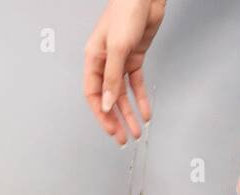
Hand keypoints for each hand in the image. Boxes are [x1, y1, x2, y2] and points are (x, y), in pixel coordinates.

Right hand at [83, 0, 166, 144]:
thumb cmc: (125, 12)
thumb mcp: (117, 48)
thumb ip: (113, 78)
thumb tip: (109, 104)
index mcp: (93, 59)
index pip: (93, 94)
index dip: (102, 114)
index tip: (111, 130)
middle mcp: (105, 63)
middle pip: (109, 99)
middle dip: (116, 120)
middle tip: (123, 138)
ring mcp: (120, 61)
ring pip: (123, 95)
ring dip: (129, 114)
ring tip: (136, 132)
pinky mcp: (135, 58)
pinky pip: (136, 84)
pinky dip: (141, 99)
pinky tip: (146, 112)